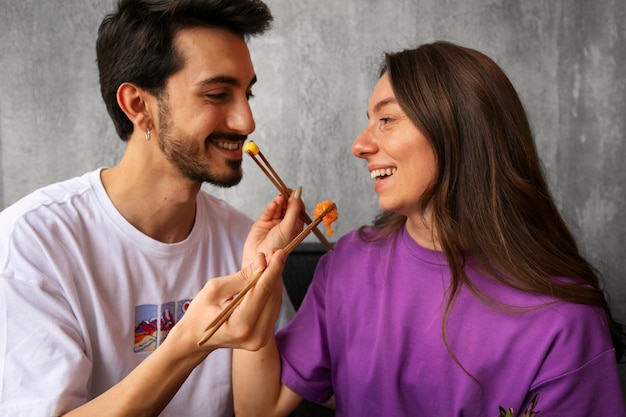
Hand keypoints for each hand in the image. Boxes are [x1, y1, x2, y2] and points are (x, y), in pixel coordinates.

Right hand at [167, 251, 286, 354]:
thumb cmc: (200, 312)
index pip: (264, 291)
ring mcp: (261, 340)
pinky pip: (272, 309)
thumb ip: (241, 277)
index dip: (273, 269)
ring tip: (269, 262)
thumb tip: (262, 261)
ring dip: (274, 281)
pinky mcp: (264, 338)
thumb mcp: (215, 289)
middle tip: (273, 252)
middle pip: (272, 296)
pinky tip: (265, 279)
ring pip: (276, 301)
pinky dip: (270, 292)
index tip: (280, 252)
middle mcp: (255, 336)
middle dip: (274, 272)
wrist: (195, 338)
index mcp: (241, 324)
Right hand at [242, 187, 303, 266]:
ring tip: (280, 197)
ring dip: (280, 202)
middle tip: (287, 191)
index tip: (296, 192)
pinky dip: (271, 207)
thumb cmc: (277, 247)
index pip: (299, 210)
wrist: (259, 260)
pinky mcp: (262, 223)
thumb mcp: (288, 227)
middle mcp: (285, 225)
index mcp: (296, 227)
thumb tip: (298, 192)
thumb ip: (293, 209)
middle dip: (288, 199)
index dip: (297, 201)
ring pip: (278, 208)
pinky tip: (274, 204)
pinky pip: (268, 212)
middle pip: (288, 207)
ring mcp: (274, 223)